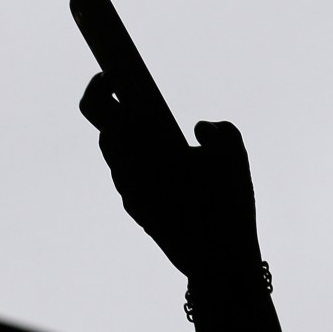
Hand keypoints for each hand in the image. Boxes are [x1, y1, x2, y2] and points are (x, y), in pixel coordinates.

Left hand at [79, 74, 262, 282]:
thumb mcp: (234, 154)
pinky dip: (145, 164)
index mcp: (139, 143)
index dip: (102, 83)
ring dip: (132, 139)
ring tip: (157, 130)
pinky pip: (134, 178)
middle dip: (118, 109)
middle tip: (136, 95)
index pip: (98, 103)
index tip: (116, 70)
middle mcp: (125, 166)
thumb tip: (198, 129)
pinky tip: (171, 166)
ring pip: (119, 155)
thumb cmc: (225, 202)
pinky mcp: (137, 210)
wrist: (218, 261)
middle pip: (106, 128)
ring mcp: (128, 191)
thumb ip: (218, 129)